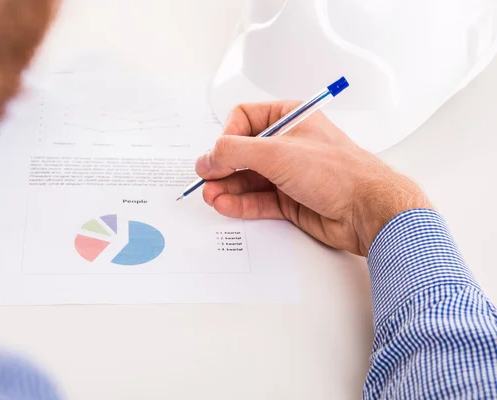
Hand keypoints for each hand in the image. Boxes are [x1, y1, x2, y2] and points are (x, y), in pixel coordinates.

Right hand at [195, 101, 431, 255]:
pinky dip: (240, 203)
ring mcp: (289, 173)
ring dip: (227, 187)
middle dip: (222, 166)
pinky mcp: (290, 200)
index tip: (218, 154)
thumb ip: (235, 152)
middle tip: (207, 179)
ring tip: (211, 196)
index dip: (227, 135)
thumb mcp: (276, 153)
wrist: (367, 211)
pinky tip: (225, 205)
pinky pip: (258, 200)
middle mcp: (288, 144)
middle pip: (242, 152)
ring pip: (248, 179)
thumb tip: (208, 156)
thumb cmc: (338, 172)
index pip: (245, 118)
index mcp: (290, 118)